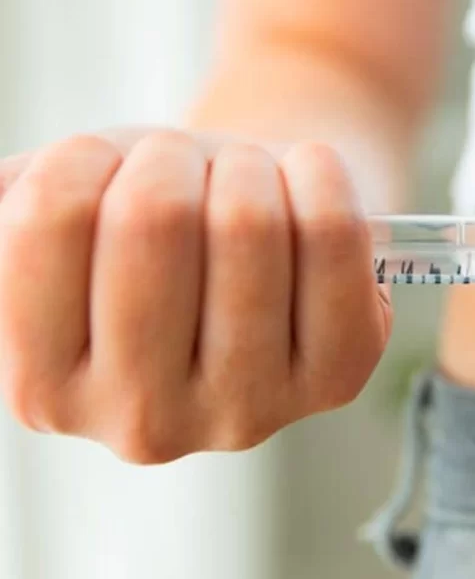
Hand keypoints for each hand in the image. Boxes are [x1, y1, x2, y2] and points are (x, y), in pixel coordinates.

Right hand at [0, 130, 391, 462]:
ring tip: (247, 181)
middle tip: (191, 169)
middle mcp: (145, 421)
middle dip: (175, 159)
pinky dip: (317, 170)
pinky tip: (307, 184)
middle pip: (155, 220)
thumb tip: (6, 195)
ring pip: (248, 222)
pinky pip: (332, 230)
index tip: (117, 169)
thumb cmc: (159, 215)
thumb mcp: (70, 210)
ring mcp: (249, 408)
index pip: (49, 217)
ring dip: (246, 164)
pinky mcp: (338, 375)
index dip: (89, 158)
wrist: (254, 221)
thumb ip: (17, 209)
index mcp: (46, 386)